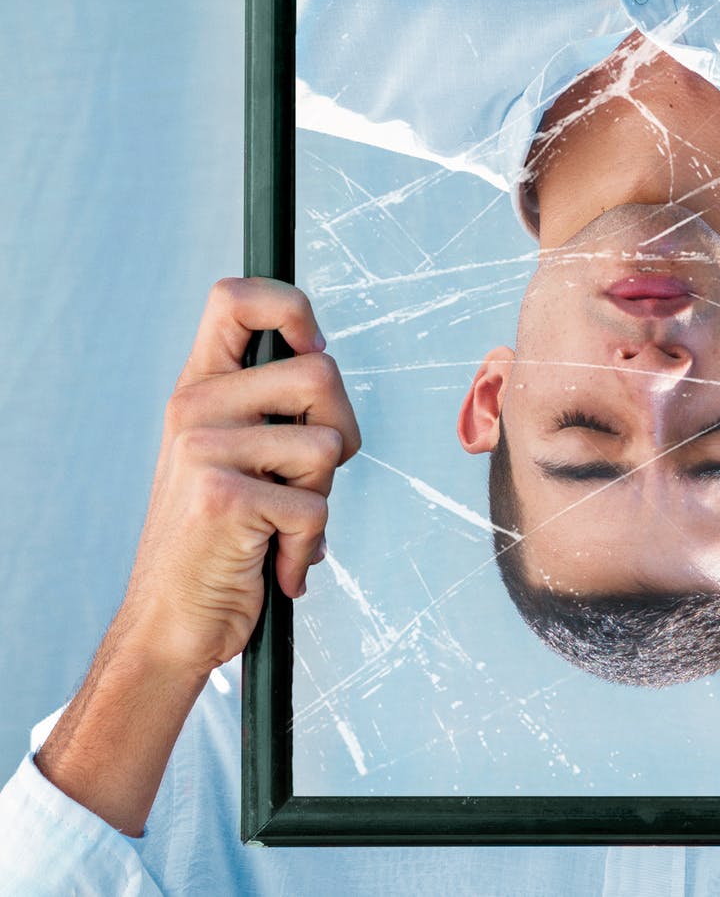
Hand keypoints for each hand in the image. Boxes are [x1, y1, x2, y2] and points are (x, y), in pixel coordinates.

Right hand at [115, 277, 360, 679]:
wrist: (173, 624)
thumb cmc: (224, 537)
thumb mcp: (234, 452)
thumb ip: (267, 402)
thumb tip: (320, 350)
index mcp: (199, 388)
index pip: (235, 298)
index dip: (290, 306)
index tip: (311, 347)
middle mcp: (194, 408)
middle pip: (322, 372)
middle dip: (342, 430)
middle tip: (309, 479)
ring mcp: (204, 450)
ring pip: (330, 442)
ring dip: (322, 494)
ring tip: (279, 522)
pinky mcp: (224, 497)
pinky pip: (317, 507)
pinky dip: (308, 546)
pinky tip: (274, 563)